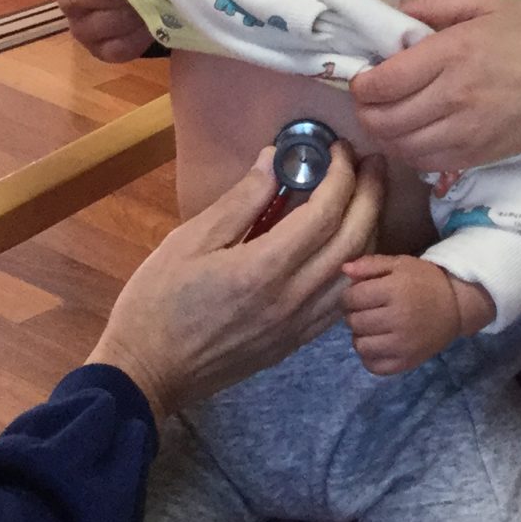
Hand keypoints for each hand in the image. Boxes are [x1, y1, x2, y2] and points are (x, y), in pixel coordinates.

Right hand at [88, 141, 385, 421]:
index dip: (341, 175)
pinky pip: (342, 300)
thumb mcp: (188, 241)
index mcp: (263, 269)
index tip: (339, 149)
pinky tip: (350, 245)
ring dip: (371, 229)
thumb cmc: (157, 302)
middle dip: (370, 195)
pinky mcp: (295, 342)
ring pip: (356, 273)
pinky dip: (356, 265)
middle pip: (354, 240)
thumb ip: (240, 202)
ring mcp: (298, 326)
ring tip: (368, 197)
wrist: (147, 373)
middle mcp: (292, 299)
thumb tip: (274, 160)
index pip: (325, 213)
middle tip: (373, 163)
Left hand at [343, 253, 491, 375]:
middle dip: (355, 314)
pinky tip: (378, 343)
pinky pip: (373, 366)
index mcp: (395, 290)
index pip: (352, 298)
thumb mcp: (400, 264)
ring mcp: (402, 344)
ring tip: (373, 327)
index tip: (359, 295)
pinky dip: (370, 356)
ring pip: (360, 345)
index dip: (349, 295)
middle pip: (354, 322)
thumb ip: (370, 265)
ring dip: (361, 335)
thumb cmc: (425, 281)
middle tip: (367, 310)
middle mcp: (398, 319)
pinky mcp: (406, 362)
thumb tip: (344, 270)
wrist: (455, 306)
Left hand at [348, 0, 520, 174]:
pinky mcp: (477, 156)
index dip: (361, 83)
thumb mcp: (490, 0)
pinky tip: (410, 136)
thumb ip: (437, 1)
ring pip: (400, 145)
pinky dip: (407, 152)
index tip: (363, 76)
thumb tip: (397, 13)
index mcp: (453, 53)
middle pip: (384, 118)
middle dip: (364, 111)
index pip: (383, 81)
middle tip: (367, 99)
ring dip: (383, 134)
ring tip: (385, 117)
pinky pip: (425, 163)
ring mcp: (465, 132)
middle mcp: (454, 96)